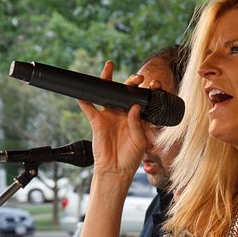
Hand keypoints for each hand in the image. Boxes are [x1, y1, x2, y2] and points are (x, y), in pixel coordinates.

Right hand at [77, 61, 148, 176]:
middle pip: (125, 93)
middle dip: (131, 83)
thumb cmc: (130, 157)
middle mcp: (122, 114)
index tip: (155, 84)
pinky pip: (89, 108)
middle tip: (138, 78)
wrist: (116, 169)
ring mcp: (109, 116)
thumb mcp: (139, 141)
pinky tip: (82, 91)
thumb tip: (134, 106)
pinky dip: (84, 99)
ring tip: (109, 67)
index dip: (148, 91)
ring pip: (106, 94)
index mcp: (136, 118)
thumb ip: (137, 124)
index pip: (142, 100)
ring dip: (106, 80)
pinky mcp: (97, 121)